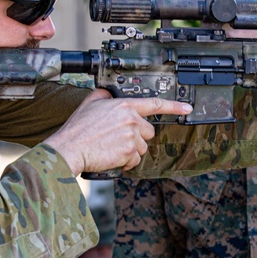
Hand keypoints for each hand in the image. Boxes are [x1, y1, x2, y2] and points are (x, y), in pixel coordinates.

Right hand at [45, 89, 192, 174]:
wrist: (70, 148)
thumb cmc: (78, 129)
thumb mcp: (90, 102)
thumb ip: (105, 96)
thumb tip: (111, 95)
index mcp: (124, 106)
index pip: (155, 104)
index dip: (174, 106)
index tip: (187, 108)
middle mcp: (131, 119)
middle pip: (149, 131)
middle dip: (138, 136)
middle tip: (120, 138)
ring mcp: (131, 137)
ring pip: (143, 147)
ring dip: (131, 150)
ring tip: (113, 148)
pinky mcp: (129, 152)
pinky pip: (135, 160)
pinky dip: (127, 162)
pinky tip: (113, 157)